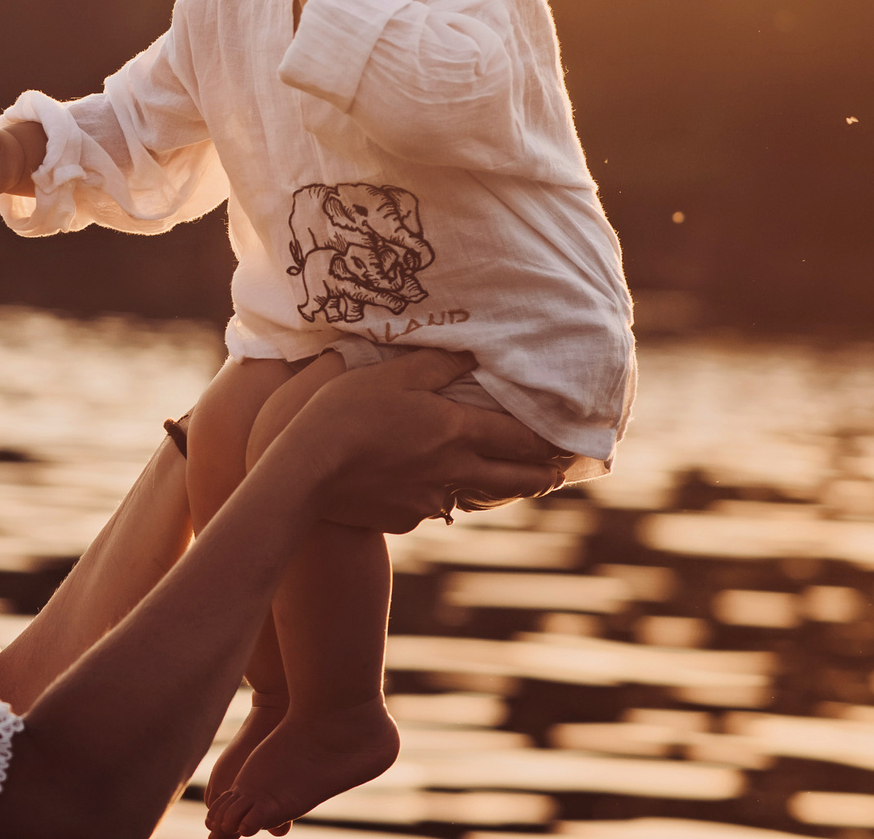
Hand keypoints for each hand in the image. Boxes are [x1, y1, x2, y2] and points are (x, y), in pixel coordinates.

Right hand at [279, 350, 571, 530]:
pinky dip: (434, 497)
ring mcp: (430, 500)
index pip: (518, 438)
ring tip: (502, 485)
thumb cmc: (348, 411)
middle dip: (538, 476)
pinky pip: (429, 507)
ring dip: (493, 489)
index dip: (545, 441)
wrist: (308, 470)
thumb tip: (472, 354)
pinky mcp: (405, 518)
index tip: (565, 444)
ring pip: (473, 496)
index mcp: (456, 431)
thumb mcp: (393, 374)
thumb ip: (437, 364)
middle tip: (553, 475)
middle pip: (511, 479)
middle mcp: (454, 471)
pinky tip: (423, 490)